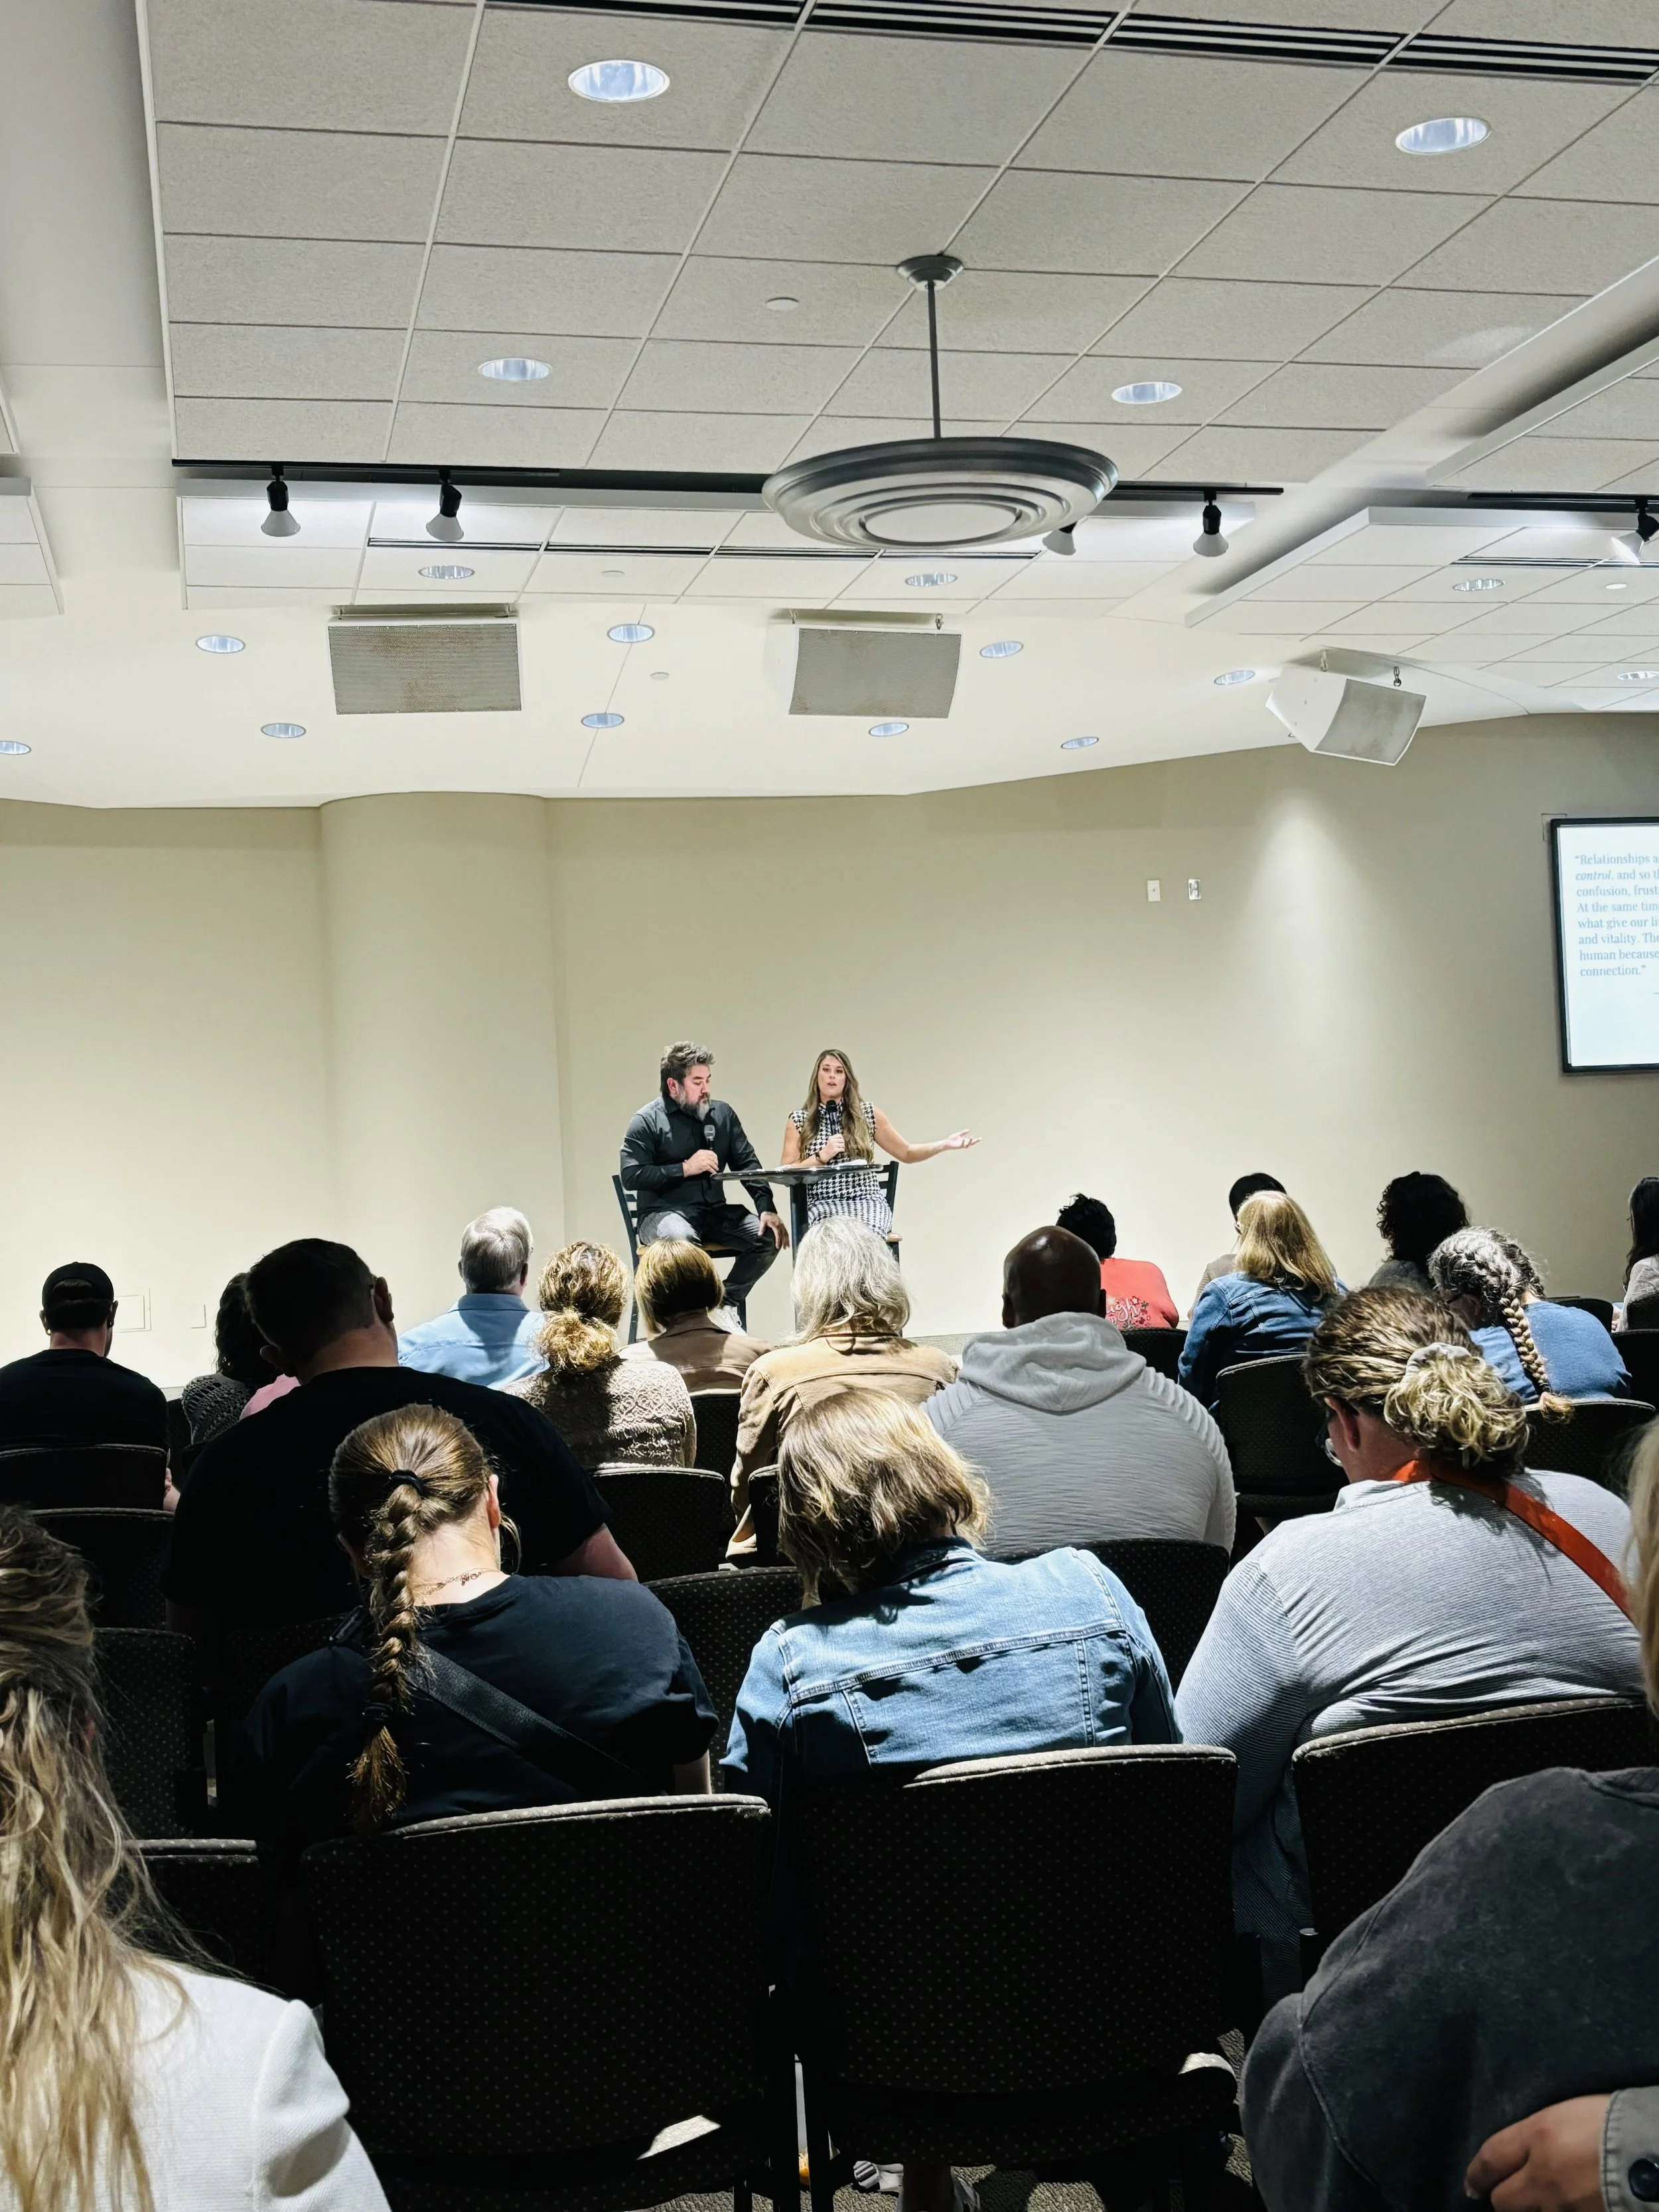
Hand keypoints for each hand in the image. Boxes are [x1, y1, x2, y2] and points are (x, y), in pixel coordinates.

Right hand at [683, 1148, 719, 1177]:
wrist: (688, 1167)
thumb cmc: (691, 1162)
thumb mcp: (697, 1155)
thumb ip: (703, 1155)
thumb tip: (710, 1158)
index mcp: (701, 1152)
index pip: (711, 1152)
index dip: (715, 1156)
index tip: (716, 1159)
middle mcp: (703, 1155)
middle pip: (713, 1158)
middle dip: (716, 1162)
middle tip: (717, 1164)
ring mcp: (704, 1160)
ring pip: (713, 1163)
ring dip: (715, 1167)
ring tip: (716, 1169)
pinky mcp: (704, 1166)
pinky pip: (710, 1168)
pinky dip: (713, 1170)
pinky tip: (713, 1172)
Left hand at [760, 1212, 789, 1250]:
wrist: (768, 1210)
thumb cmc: (765, 1216)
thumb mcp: (762, 1221)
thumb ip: (762, 1228)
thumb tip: (760, 1234)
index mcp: (776, 1225)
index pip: (778, 1234)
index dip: (778, 1241)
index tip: (777, 1246)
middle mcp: (780, 1225)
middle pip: (784, 1235)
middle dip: (784, 1242)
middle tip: (784, 1248)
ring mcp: (782, 1225)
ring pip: (786, 1233)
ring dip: (787, 1240)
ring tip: (787, 1247)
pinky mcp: (783, 1225)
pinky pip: (786, 1232)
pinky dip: (787, 1237)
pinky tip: (787, 1241)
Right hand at [814, 1133, 845, 1161]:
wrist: (824, 1154)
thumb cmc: (828, 1147)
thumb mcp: (829, 1141)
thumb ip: (834, 1139)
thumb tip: (842, 1138)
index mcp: (831, 1138)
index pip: (839, 1135)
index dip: (842, 1138)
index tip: (841, 1140)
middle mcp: (832, 1141)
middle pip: (842, 1140)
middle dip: (843, 1142)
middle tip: (842, 1145)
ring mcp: (834, 1145)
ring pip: (843, 1144)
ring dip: (843, 1146)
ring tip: (841, 1148)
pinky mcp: (835, 1150)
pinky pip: (842, 1149)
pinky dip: (842, 1150)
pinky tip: (841, 1150)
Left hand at [942, 1131, 977, 1150]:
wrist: (946, 1143)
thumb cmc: (951, 1139)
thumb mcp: (958, 1134)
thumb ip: (963, 1132)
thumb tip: (968, 1130)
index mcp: (964, 1141)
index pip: (971, 1141)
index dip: (976, 1140)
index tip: (980, 1138)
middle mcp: (964, 1143)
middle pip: (971, 1143)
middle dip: (976, 1141)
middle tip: (980, 1139)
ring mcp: (961, 1145)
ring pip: (968, 1145)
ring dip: (970, 1142)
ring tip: (972, 1137)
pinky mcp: (958, 1146)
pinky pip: (962, 1145)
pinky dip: (963, 1142)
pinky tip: (963, 1139)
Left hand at [1465, 2095, 1608, 2210]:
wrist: (1657, 2153)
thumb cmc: (1618, 2122)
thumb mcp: (1569, 2113)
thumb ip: (1540, 2133)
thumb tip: (1522, 2150)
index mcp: (1538, 2136)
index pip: (1491, 2158)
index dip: (1477, 2174)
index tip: (1472, 2184)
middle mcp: (1544, 2177)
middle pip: (1504, 2201)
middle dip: (1504, 2198)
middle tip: (1509, 2195)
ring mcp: (1565, 2209)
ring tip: (1543, 2204)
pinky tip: (1566, 2211)